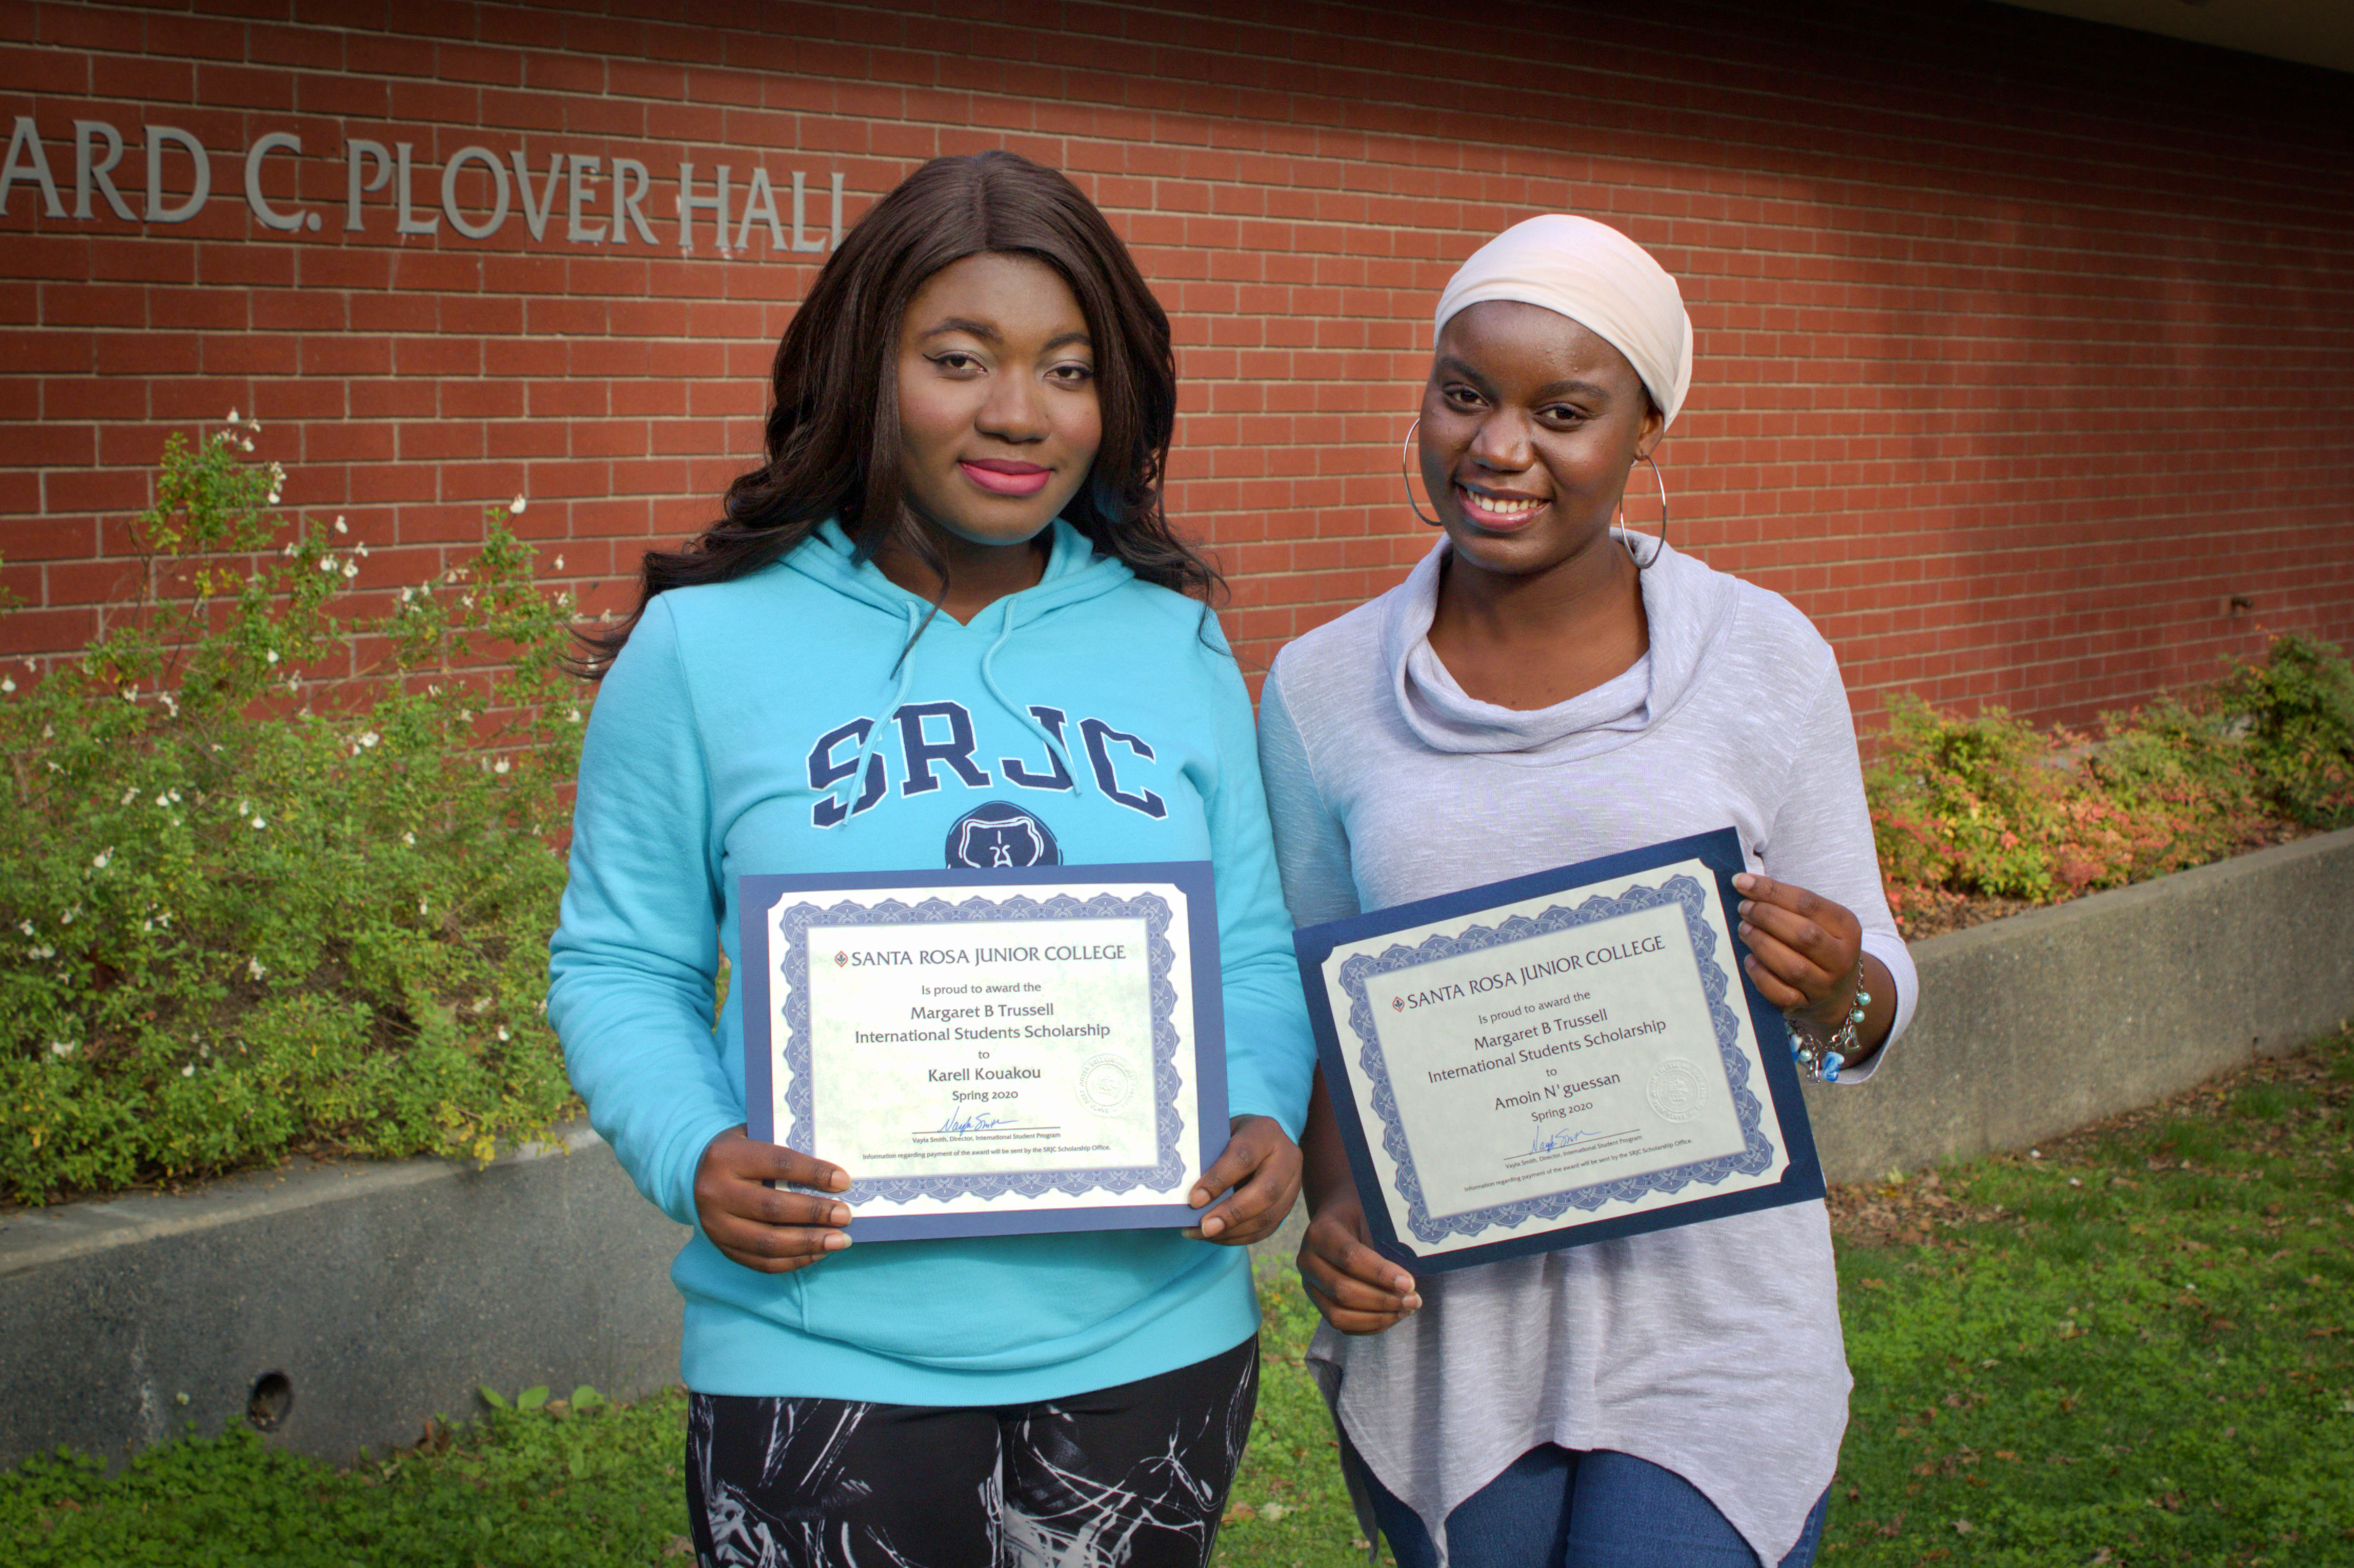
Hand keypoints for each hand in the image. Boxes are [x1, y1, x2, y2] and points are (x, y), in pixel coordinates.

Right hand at [693, 1126, 852, 1274]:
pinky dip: (795, 1261)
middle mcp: (716, 1192)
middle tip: (845, 1215)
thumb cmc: (740, 1151)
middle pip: (773, 1207)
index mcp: (726, 1157)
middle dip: (814, 1213)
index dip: (813, 1173)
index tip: (843, 1182)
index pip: (778, 1164)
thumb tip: (834, 1171)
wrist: (696, 1174)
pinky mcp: (722, 1248)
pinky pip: (762, 1263)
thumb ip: (786, 1147)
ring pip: (768, 1242)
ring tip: (840, 1240)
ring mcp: (716, 1226)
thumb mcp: (755, 1136)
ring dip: (809, 1244)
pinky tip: (819, 1253)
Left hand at [1184, 1114, 1301, 1244]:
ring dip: (1233, 1231)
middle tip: (1205, 1227)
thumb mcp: (1221, 1134)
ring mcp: (1293, 1184)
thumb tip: (1188, 1195)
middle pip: (1266, 1190)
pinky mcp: (1289, 1206)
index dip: (1219, 1180)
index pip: (1244, 1157)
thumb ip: (1210, 1157)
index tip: (1194, 1199)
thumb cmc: (1231, 1138)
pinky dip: (1239, 1237)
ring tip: (1203, 1234)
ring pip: (1268, 1216)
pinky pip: (1266, 1229)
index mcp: (1266, 1132)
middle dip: (1232, 1213)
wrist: (1260, 1141)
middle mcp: (1286, 1157)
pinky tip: (1216, 1237)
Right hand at [1297, 1191, 1419, 1334]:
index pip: (1349, 1257)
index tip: (1409, 1283)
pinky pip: (1342, 1325)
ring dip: (1377, 1317)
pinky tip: (1393, 1316)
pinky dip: (1370, 1325)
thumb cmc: (1363, 1215)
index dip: (1380, 1274)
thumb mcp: (1373, 1215)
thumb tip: (1408, 1280)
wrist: (1343, 1216)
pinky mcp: (1318, 1302)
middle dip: (1383, 1300)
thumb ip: (1384, 1242)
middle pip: (1343, 1291)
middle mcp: (1307, 1260)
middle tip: (1414, 1300)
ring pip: (1339, 1314)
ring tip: (1406, 1310)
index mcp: (1320, 1233)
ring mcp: (1310, 1284)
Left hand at [1732, 872, 1863, 1027]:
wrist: (1838, 990)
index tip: (1741, 882)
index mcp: (1847, 926)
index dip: (1771, 891)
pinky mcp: (1806, 1005)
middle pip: (1803, 935)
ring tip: (1744, 930)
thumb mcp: (1818, 919)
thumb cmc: (1819, 943)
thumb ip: (1788, 903)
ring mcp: (1825, 985)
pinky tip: (1749, 960)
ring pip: (1792, 966)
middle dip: (1766, 917)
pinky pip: (1780, 993)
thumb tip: (1745, 884)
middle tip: (1744, 909)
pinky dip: (1760, 976)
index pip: (1807, 903)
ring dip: (1761, 944)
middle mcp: (1842, 958)